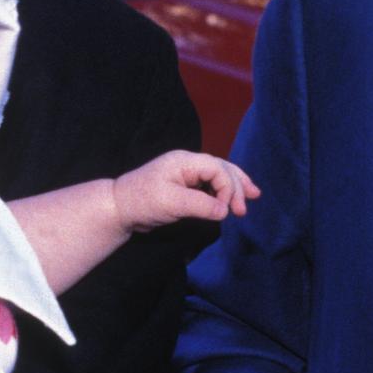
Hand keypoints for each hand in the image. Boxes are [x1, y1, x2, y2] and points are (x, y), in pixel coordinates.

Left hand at [111, 151, 259, 232]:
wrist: (119, 207)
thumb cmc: (142, 201)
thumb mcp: (172, 203)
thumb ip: (200, 205)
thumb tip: (225, 211)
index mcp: (185, 161)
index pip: (217, 169)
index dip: (228, 188)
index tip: (226, 210)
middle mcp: (188, 164)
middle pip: (222, 168)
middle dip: (237, 186)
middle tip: (245, 208)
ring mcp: (186, 174)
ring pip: (218, 175)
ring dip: (235, 186)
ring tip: (253, 196)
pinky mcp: (184, 186)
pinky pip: (210, 185)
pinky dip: (223, 191)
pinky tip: (231, 201)